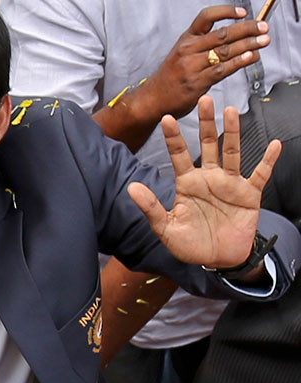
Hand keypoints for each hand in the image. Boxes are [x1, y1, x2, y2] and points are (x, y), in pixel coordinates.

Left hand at [128, 95, 279, 268]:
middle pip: (208, 144)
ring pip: (232, 152)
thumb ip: (150, 207)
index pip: (178, 155)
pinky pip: (260, 174)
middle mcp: (209, 178)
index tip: (166, 118)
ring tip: (231, 112)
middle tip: (204, 100)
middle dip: (206, 123)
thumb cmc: (190, 244)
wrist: (217, 260)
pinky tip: (274, 145)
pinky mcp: (249, 194)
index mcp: (187, 183)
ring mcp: (230, 184)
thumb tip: (131, 187)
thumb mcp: (165, 228)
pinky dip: (268, 160)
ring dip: (232, 133)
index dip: (173, 137)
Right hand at [138, 6, 267, 120]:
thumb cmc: (170, 78)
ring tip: (264, 41)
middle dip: (247, 29)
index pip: (207, 17)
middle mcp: (188, 50)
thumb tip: (235, 39)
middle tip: (263, 28)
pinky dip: (239, 62)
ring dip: (249, 45)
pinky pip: (222, 69)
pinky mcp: (197, 82)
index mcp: (186, 39)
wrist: (152, 100)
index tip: (243, 13)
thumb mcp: (182, 54)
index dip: (226, 12)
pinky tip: (251, 57)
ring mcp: (192, 66)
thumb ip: (205, 45)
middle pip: (222, 34)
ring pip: (225, 51)